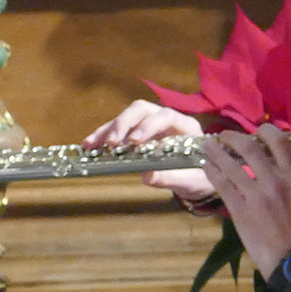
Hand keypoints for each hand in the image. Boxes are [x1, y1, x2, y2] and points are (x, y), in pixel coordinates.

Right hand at [82, 99, 213, 198]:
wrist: (198, 179)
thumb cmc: (199, 177)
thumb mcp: (190, 181)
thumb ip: (172, 178)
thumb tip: (148, 177)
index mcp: (185, 126)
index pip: (166, 116)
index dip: (149, 125)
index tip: (135, 141)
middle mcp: (167, 120)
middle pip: (142, 110)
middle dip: (124, 123)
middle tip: (112, 142)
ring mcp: (151, 125)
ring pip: (127, 118)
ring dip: (108, 129)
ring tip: (91, 144)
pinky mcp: (138, 134)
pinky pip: (119, 130)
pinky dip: (104, 137)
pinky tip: (91, 146)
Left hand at [200, 124, 290, 280]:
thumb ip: (289, 181)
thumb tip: (274, 167)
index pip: (279, 143)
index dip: (266, 131)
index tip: (258, 131)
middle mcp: (275, 181)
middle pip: (250, 148)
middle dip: (233, 138)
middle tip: (224, 136)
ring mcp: (256, 196)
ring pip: (231, 164)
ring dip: (216, 152)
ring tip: (208, 146)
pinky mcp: (240, 211)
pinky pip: (222, 185)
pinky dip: (212, 172)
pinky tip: (206, 167)